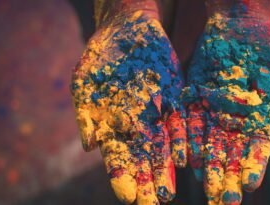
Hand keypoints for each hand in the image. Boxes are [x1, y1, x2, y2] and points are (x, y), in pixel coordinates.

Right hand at [71, 11, 185, 203]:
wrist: (128, 31)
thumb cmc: (100, 57)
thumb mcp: (84, 82)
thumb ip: (86, 114)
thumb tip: (89, 145)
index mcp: (112, 127)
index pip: (117, 160)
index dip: (123, 179)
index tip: (129, 198)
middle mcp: (136, 127)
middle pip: (142, 161)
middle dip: (147, 183)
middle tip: (153, 203)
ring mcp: (157, 116)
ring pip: (163, 148)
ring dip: (166, 170)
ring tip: (169, 192)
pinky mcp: (175, 101)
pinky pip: (180, 125)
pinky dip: (182, 142)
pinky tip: (185, 159)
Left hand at [182, 11, 269, 204]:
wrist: (243, 26)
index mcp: (260, 122)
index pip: (256, 151)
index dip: (252, 168)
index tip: (247, 186)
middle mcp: (235, 123)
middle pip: (230, 155)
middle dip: (226, 178)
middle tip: (221, 201)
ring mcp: (214, 113)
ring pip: (208, 144)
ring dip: (206, 166)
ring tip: (203, 188)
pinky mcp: (196, 100)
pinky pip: (190, 123)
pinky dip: (189, 140)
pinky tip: (187, 157)